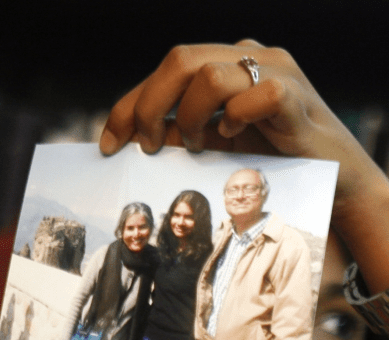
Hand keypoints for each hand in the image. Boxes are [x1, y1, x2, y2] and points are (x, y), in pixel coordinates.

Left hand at [100, 39, 388, 294]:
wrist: (332, 178)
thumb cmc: (269, 159)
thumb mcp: (211, 145)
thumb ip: (174, 135)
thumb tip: (127, 140)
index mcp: (224, 64)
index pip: (165, 70)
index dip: (128, 104)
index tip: (108, 143)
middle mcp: (248, 58)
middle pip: (180, 59)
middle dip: (149, 106)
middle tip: (146, 146)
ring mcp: (275, 71)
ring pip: (211, 73)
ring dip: (189, 115)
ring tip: (196, 144)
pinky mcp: (295, 96)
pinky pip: (256, 93)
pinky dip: (234, 117)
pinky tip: (231, 136)